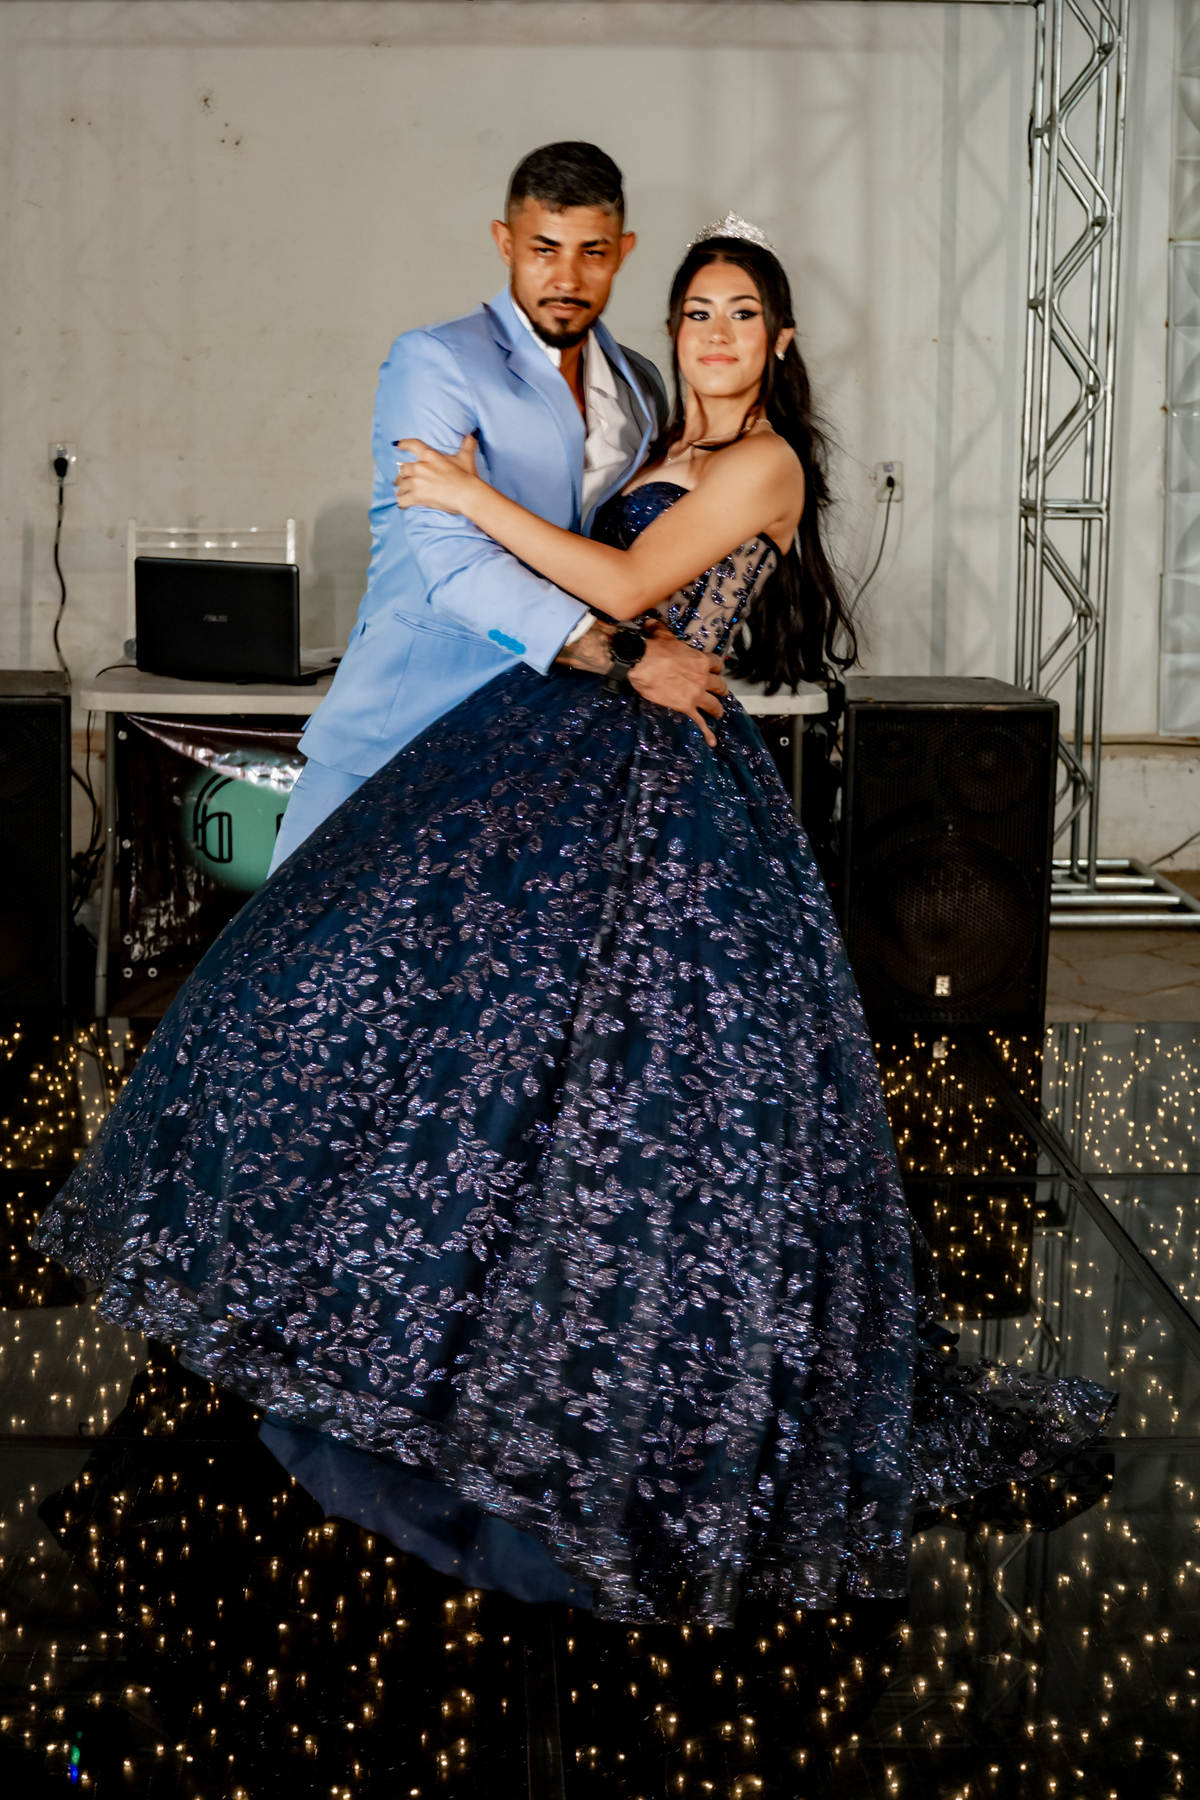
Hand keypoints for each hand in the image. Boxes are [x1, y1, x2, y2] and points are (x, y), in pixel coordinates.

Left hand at [394, 434, 480, 515]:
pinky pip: (403, 500)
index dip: (403, 444)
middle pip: (402, 469)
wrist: (467, 494)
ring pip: (401, 485)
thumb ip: (468, 444)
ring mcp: (416, 482)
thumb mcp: (466, 457)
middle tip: (398, 481)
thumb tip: (473, 433)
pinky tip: (403, 505)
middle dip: (400, 476)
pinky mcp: (416, 496)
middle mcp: (420, 467)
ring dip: (400, 490)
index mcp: (429, 455)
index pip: (412, 445)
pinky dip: (402, 503)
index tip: (397, 445)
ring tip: (400, 494)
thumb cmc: (467, 476)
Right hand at [628, 623, 726, 747]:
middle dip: (721, 689)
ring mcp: (696, 694)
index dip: (716, 667)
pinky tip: (712, 741)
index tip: (714, 670)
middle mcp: (703, 677)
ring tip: (717, 713)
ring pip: (715, 704)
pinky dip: (707, 732)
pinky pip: (700, 722)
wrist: (641, 664)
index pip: (717, 664)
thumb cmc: (653, 649)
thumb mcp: (661, 635)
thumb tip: (651, 622)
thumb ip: (661, 629)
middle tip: (719, 693)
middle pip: (720, 685)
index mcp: (700, 660)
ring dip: (717, 709)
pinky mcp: (687, 707)